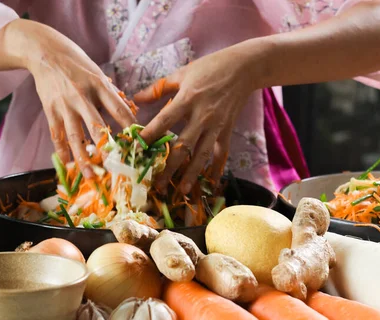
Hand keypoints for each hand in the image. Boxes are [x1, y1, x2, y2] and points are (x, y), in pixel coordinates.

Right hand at [19, 21, 136, 177]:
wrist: (45, 52)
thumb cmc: (78, 64)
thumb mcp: (98, 74)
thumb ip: (112, 95)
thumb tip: (130, 114)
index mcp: (99, 85)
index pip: (119, 110)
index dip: (130, 128)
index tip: (139, 145)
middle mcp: (82, 96)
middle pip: (97, 126)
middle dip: (107, 149)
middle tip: (117, 168)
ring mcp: (65, 105)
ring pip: (75, 136)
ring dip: (84, 158)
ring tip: (91, 176)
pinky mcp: (50, 110)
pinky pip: (57, 135)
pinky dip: (63, 152)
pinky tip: (68, 165)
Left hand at [134, 45, 255, 193]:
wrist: (243, 68)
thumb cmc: (209, 68)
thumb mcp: (181, 73)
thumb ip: (158, 88)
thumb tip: (135, 99)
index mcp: (187, 99)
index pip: (165, 120)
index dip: (151, 135)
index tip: (137, 149)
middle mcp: (202, 116)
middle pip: (183, 145)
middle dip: (170, 166)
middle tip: (158, 184)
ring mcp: (216, 126)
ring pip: (202, 154)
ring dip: (192, 174)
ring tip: (181, 190)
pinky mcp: (227, 130)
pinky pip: (221, 153)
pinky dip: (217, 169)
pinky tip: (210, 183)